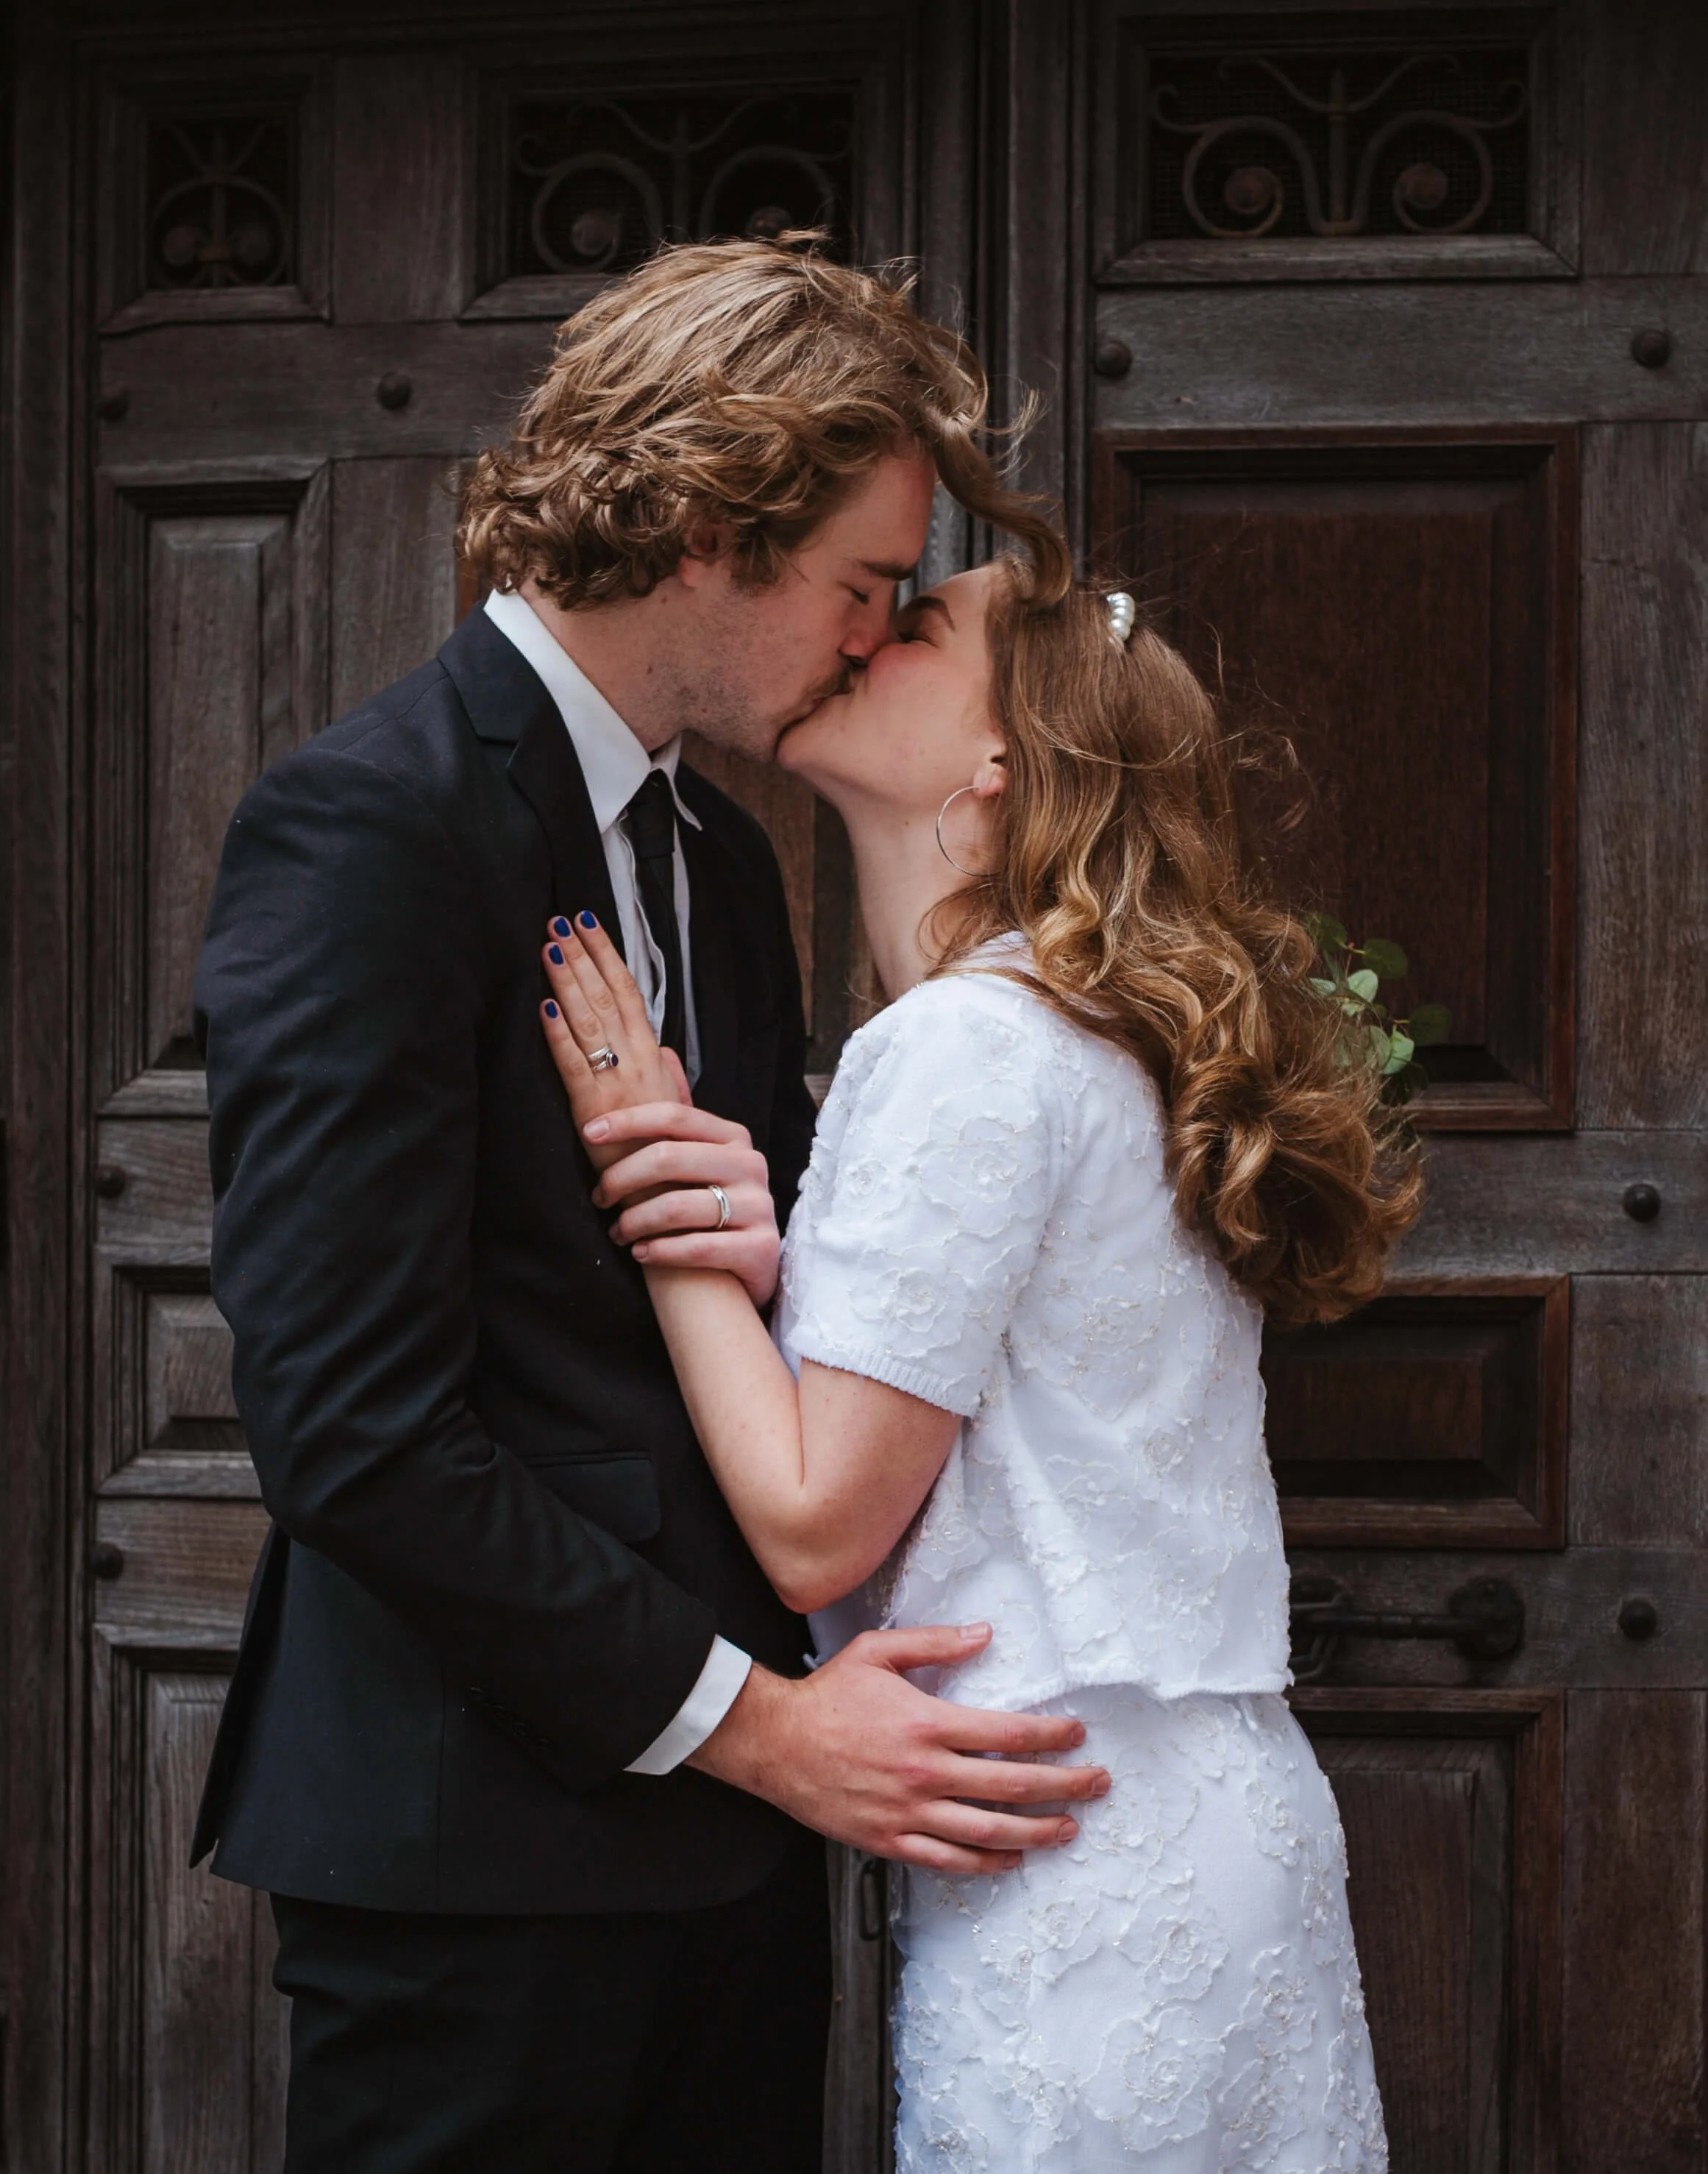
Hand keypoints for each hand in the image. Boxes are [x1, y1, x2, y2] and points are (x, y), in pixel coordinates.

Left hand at [538, 913, 681, 1170]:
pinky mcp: (592, 1110)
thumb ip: (672, 1078)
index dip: (608, 957)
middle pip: (608, 997)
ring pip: (590, 1021)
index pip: (631, 994)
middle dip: (582, 956)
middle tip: (559, 921)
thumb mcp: (679, 1110)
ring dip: (566, 981)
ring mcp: (615, 1084)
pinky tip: (544, 1007)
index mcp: (654, 1059)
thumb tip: (667, 1049)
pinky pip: (573, 1065)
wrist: (676, 1201)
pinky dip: (557, 1035)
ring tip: (548, 947)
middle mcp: (638, 1063)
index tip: (589, 925)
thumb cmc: (673, 1159)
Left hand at [588, 1104, 781, 1307]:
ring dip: (634, 1222)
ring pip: (676, 1206)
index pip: (674, 1116)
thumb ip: (670, 1146)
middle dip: (621, 1178)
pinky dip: (660, 1251)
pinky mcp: (761, 1247)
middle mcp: (750, 1165)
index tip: (589, 1133)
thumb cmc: (710, 1213)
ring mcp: (759, 1206)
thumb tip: (603, 1122)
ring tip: (618, 1234)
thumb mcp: (700, 1171)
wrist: (752, 1267)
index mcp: (733, 1138)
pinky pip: (697, 1247)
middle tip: (600, 1199)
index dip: (628, 1121)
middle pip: (668, 1157)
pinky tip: (641, 1253)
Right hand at [688, 1625, 1110, 1874]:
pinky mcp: (889, 1840)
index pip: (1008, 1735)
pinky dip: (985, 1864)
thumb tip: (984, 1634)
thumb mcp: (877, 1652)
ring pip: (987, 1832)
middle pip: (1011, 1786)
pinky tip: (1010, 1858)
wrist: (774, 1743)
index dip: (1051, 1737)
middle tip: (1096, 1785)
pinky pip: (948, 1861)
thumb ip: (935, 1644)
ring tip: (1067, 1828)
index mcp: (927, 1724)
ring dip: (1036, 1831)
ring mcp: (908, 1812)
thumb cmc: (827, 1696)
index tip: (1077, 1736)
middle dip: (1063, 1786)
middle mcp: (924, 1773)